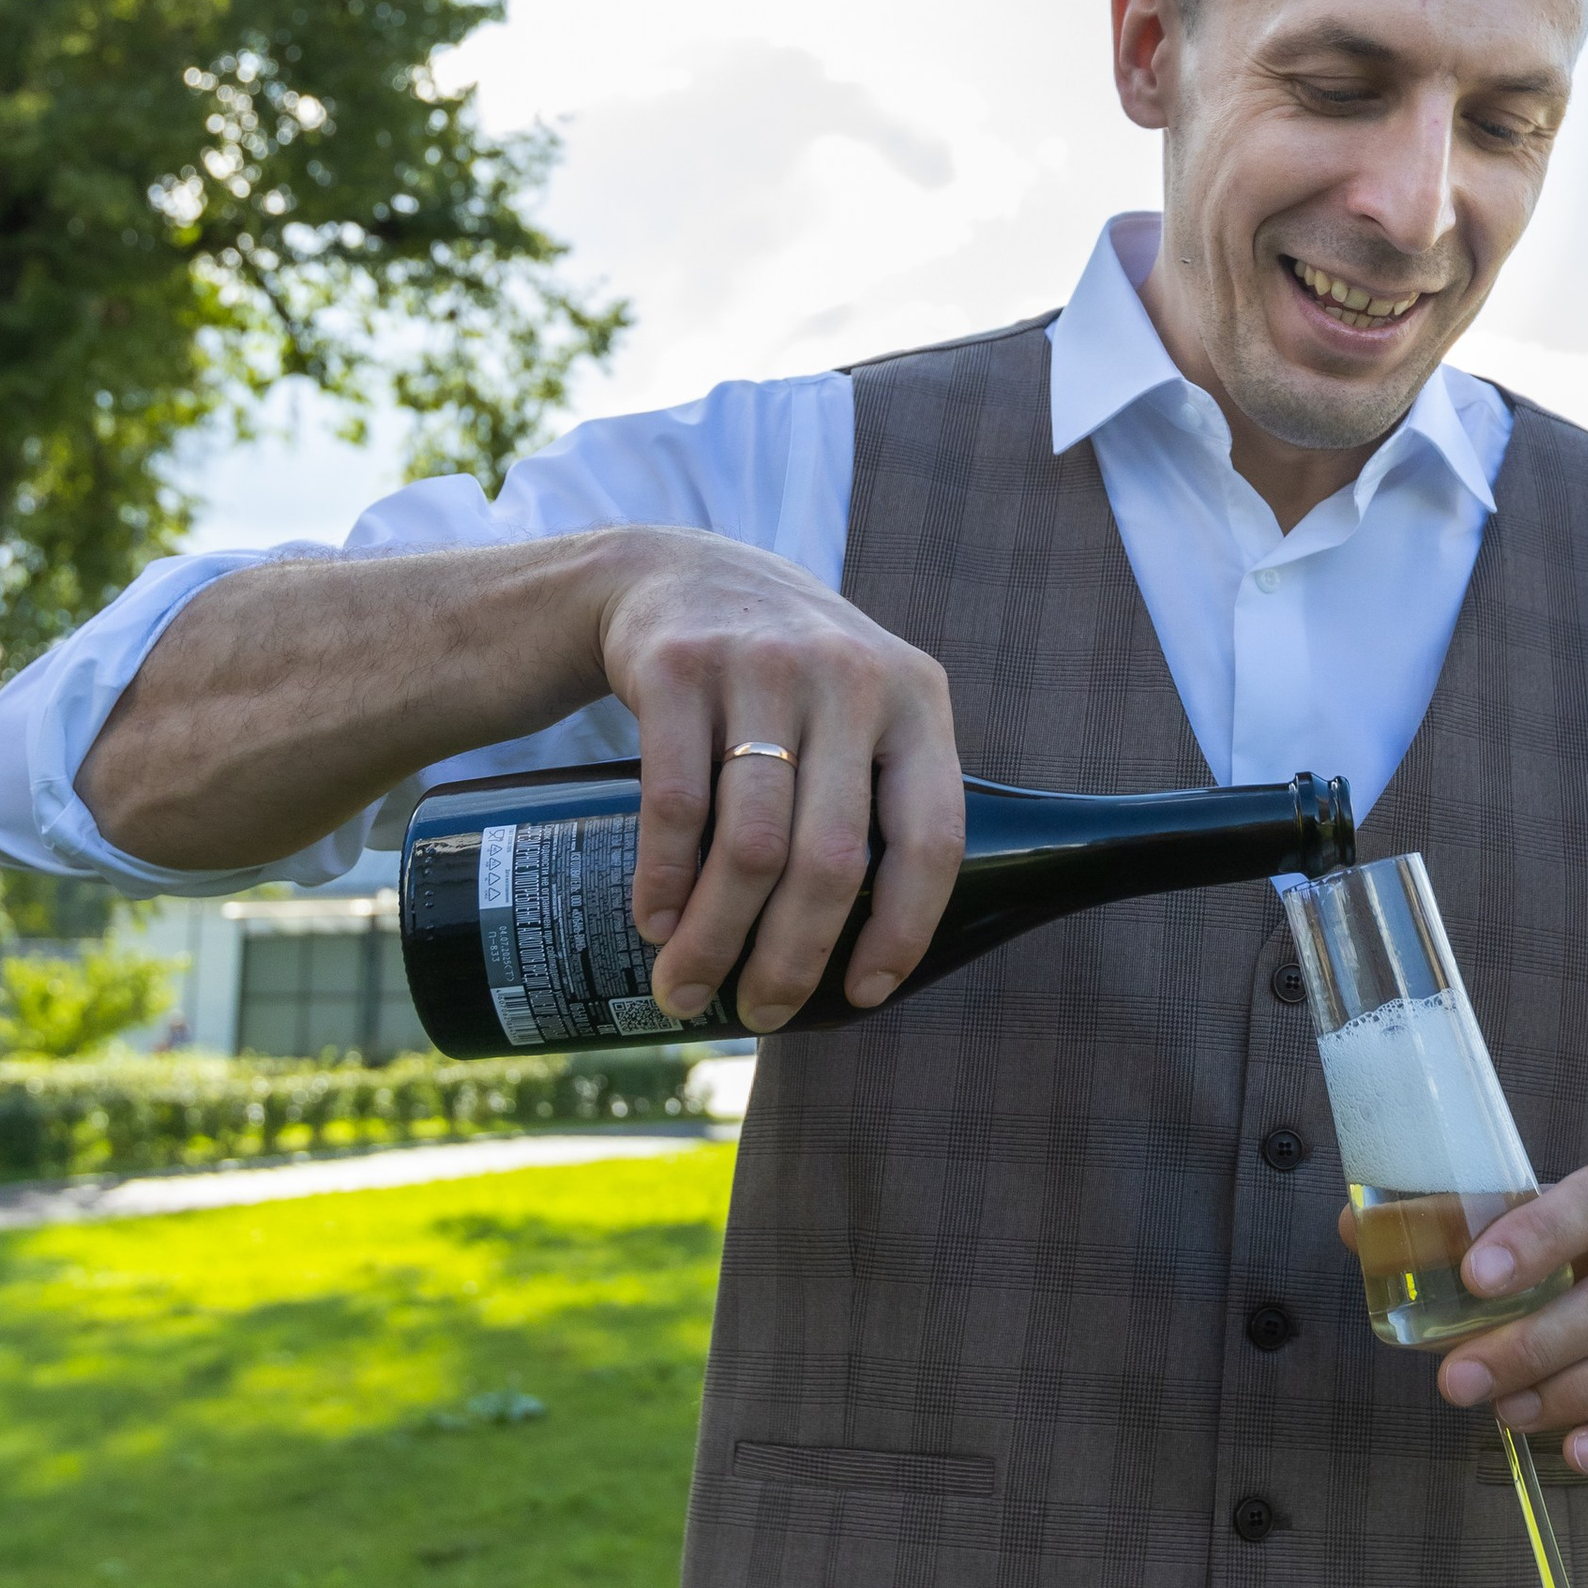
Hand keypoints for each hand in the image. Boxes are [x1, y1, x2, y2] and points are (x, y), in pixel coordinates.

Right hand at [590, 532, 963, 1031]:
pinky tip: (656, 922)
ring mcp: (762, 666)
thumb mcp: (861, 700)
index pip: (931, 837)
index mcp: (915, 697)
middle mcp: (848, 677)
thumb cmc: (786, 676)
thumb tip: (881, 949)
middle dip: (791, 957)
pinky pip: (675, 801)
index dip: (902, 928)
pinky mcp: (679, 667)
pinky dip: (663, 879)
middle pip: (830, 858)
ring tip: (686, 989)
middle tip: (759, 1014)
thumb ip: (885, 788)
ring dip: (714, 936)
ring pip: (749, 844)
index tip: (864, 993)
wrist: (676, 573)